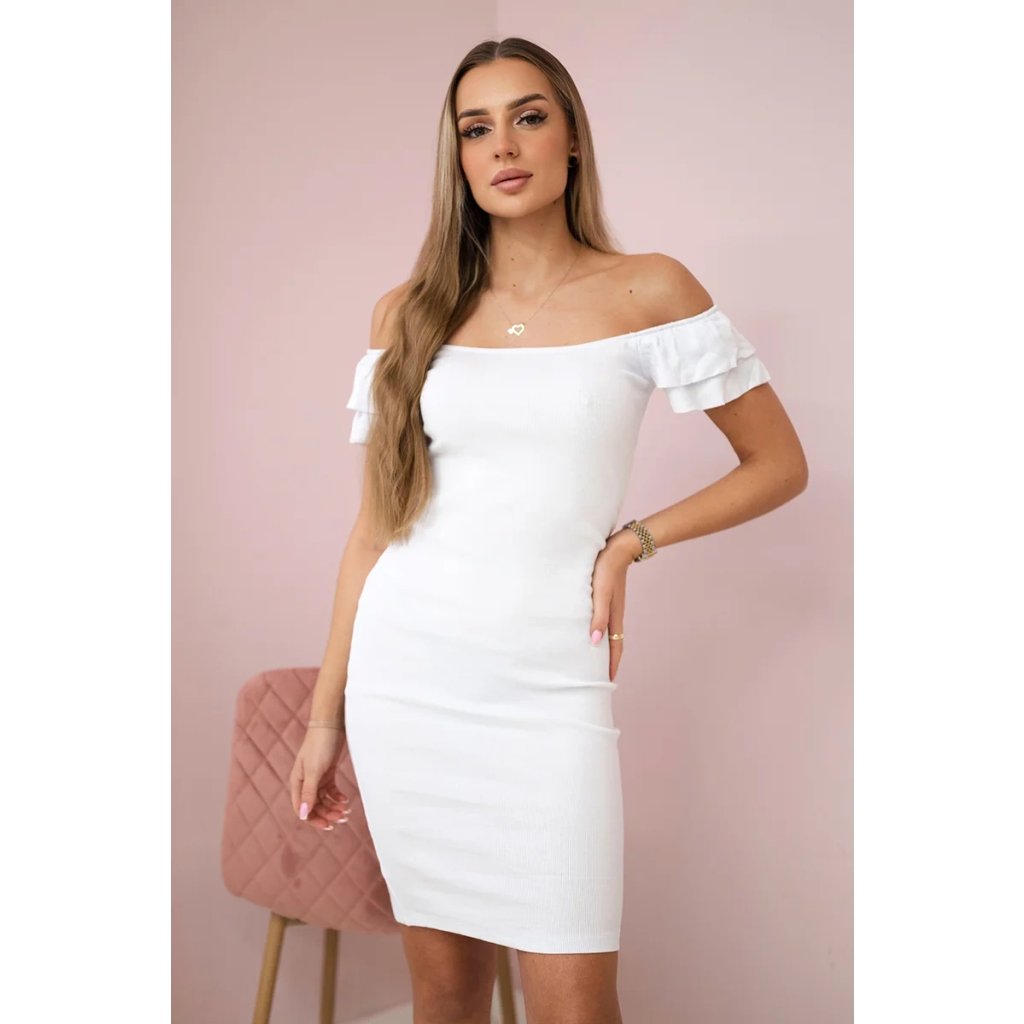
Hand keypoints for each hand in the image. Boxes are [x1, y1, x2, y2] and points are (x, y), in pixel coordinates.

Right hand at [288, 724, 351, 829]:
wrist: (330, 724)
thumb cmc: (319, 745)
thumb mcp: (315, 770)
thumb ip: (309, 793)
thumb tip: (303, 815)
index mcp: (297, 782)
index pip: (302, 808)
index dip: (314, 819)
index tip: (328, 825)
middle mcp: (305, 782)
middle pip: (314, 806)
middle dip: (327, 813)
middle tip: (342, 818)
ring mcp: (316, 777)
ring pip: (323, 799)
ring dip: (333, 807)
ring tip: (346, 811)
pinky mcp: (327, 771)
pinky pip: (331, 790)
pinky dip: (337, 797)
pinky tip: (345, 800)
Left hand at [590, 529, 640, 681]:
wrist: (618, 547)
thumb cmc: (606, 569)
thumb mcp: (600, 593)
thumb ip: (598, 616)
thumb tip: (595, 641)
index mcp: (615, 616)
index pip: (615, 647)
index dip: (611, 665)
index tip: (607, 682)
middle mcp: (615, 614)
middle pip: (613, 643)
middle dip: (607, 661)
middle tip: (599, 676)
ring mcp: (612, 606)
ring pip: (608, 632)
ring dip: (603, 647)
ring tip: (593, 658)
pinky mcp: (606, 597)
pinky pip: (604, 620)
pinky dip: (600, 631)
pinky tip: (591, 630)